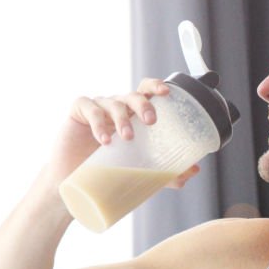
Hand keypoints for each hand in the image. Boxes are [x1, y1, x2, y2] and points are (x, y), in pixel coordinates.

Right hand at [44, 78, 199, 186]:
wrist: (75, 182)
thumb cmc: (108, 169)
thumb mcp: (139, 170)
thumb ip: (165, 170)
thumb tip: (193, 170)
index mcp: (133, 115)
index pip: (146, 91)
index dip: (156, 86)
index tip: (167, 92)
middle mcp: (117, 107)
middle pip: (132, 95)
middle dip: (143, 104)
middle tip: (151, 121)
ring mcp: (97, 108)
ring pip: (113, 103)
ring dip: (122, 119)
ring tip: (127, 138)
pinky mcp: (78, 112)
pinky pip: (90, 109)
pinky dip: (98, 123)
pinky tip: (104, 140)